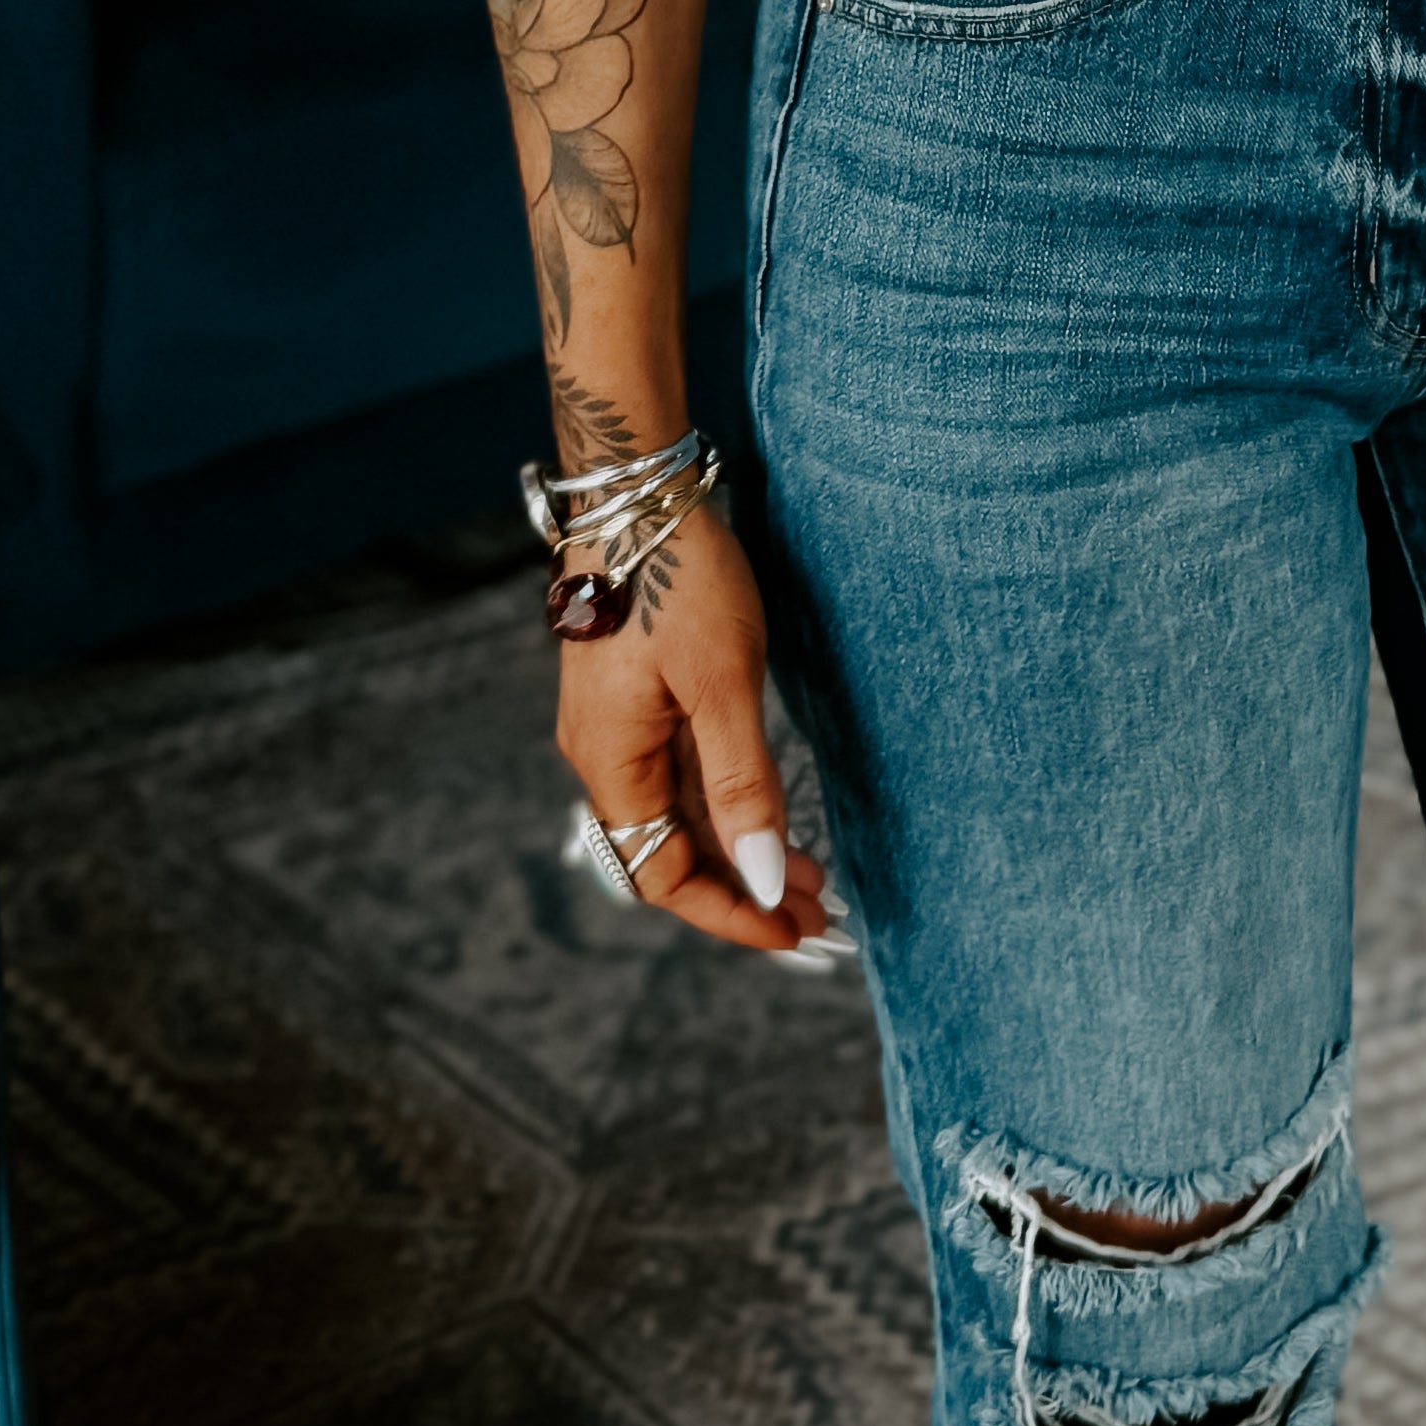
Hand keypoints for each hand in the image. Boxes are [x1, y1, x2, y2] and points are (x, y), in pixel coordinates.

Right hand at [553, 481, 832, 951]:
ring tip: (814, 873)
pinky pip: (681, 775)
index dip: (730, 912)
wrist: (639, 493)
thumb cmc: (677, 579)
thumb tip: (765, 878)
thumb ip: (742, 786)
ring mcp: (621, 727)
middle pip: (670, 853)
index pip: (664, 875)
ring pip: (680, 815)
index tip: (793, 932)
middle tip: (820, 912)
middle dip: (744, 888)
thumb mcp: (723, 685)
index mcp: (612, 764)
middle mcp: (606, 756)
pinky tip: (771, 811)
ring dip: (742, 847)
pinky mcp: (639, 698)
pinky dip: (728, 803)